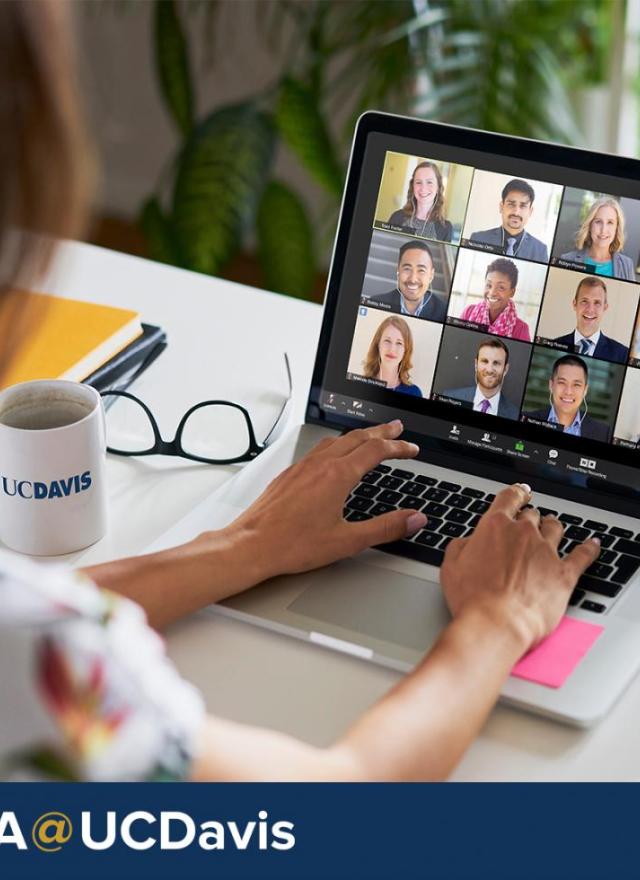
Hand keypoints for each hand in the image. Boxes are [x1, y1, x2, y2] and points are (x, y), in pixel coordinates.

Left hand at [225, 420, 425, 582]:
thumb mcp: (348, 541)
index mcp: (337, 476)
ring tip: (369, 436)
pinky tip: (334, 454)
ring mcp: (302, 466)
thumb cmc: (292, 544)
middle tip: (397, 428)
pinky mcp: (289, 474)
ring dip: (358, 435)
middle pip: (357, 437)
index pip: (376, 451)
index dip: (398, 447)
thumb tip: (414, 519)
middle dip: (381, 432)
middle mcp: (320, 465)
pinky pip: (318, 449)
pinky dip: (336, 444)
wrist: (251, 545)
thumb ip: (386, 528)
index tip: (412, 448)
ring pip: (336, 440)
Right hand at [440, 484, 600, 652]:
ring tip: (552, 529)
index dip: (516, 493)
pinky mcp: (565, 573)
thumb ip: (460, 546)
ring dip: (552, 527)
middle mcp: (524, 534)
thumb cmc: (472, 599)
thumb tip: (467, 542)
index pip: (509, 498)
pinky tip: (592, 545)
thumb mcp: (451, 567)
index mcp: (495, 527)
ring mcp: (547, 552)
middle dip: (529, 518)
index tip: (520, 493)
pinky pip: (583, 554)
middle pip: (532, 515)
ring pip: (555, 528)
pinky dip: (589, 548)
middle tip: (527, 524)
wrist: (496, 623)